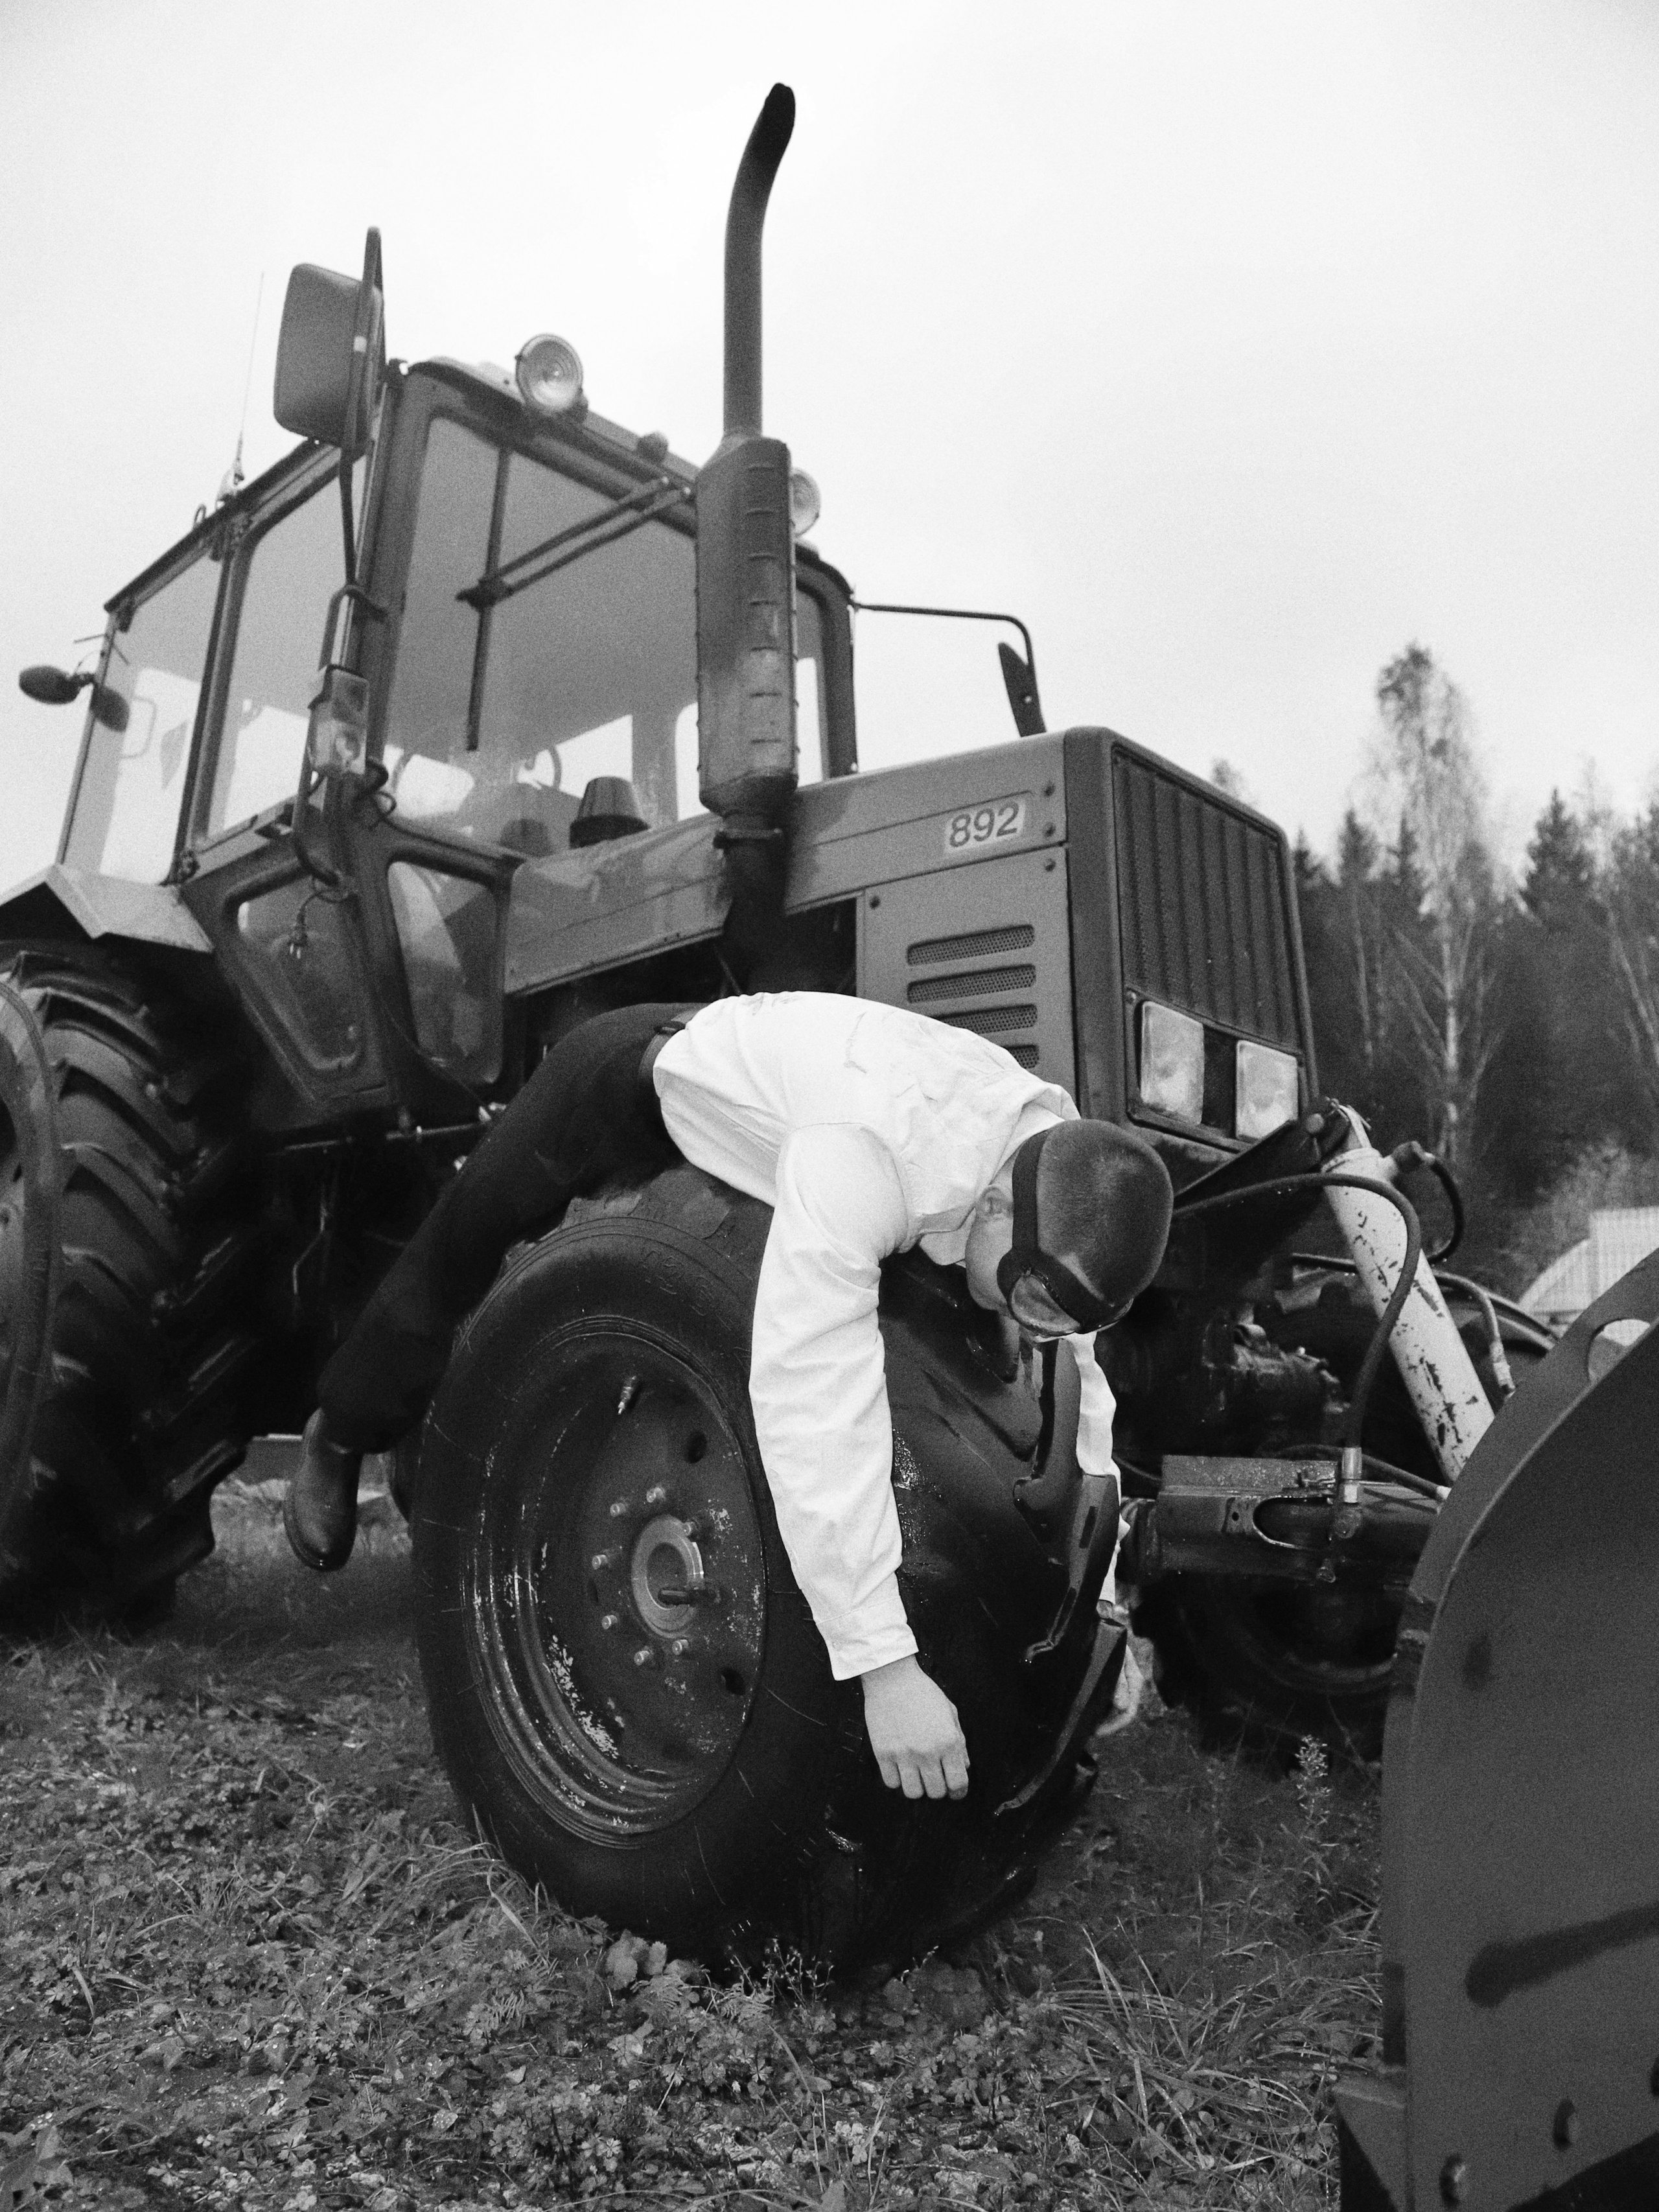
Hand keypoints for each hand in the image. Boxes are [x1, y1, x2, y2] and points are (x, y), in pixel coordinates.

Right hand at [860, 1655, 969, 1800]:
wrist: (892, 1678)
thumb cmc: (923, 1692)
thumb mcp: (950, 1712)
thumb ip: (960, 1742)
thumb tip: (964, 1767)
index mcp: (948, 1742)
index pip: (958, 1784)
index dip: (959, 1792)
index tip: (955, 1791)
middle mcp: (928, 1752)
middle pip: (936, 1793)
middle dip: (939, 1789)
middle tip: (935, 1778)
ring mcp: (904, 1754)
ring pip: (914, 1793)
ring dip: (917, 1787)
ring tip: (916, 1775)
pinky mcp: (883, 1753)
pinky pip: (892, 1783)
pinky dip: (897, 1780)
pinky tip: (900, 1767)